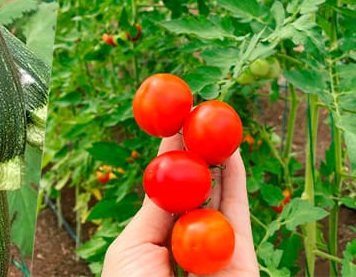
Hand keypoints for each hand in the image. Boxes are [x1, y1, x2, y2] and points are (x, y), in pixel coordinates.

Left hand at [103, 135, 258, 276]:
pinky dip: (237, 183)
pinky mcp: (243, 259)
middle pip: (199, 193)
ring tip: (215, 125)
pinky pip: (240, 215)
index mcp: (159, 242)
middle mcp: (190, 243)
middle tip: (198, 120)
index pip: (169, 195)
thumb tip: (163, 173)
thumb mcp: (134, 246)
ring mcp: (217, 250)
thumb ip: (153, 212)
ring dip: (220, 162)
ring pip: (222, 198)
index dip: (172, 162)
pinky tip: (232, 153)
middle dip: (199, 157)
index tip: (174, 128)